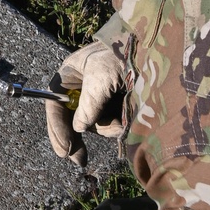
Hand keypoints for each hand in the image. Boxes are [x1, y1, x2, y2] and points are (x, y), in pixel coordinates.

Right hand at [45, 41, 126, 166]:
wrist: (154, 49)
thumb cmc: (123, 54)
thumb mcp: (101, 76)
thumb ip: (88, 103)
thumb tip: (79, 127)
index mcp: (71, 75)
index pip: (55, 104)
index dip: (57, 127)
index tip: (64, 150)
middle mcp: (83, 88)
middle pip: (73, 119)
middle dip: (78, 137)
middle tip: (80, 159)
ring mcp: (102, 98)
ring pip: (97, 124)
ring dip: (109, 125)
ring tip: (124, 114)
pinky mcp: (119, 106)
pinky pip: (114, 123)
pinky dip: (122, 123)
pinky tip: (130, 113)